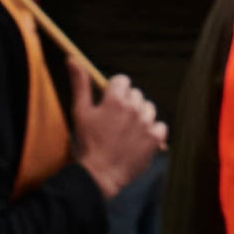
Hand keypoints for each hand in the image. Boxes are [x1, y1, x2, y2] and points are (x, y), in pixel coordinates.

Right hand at [74, 75, 167, 196]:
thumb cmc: (88, 142)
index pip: (123, 80)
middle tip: (116, 120)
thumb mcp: (80, 111)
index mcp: (115, 100)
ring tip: (128, 130)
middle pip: (136, 94)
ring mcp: (146, 124)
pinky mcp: (155, 140)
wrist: (101, 174)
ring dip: (140, 115)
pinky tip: (140, 138)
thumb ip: (80, 83)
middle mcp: (133, 109)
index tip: (109, 102)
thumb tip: (72, 58)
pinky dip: (153, 131)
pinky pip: (161, 126)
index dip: (115, 90)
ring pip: (149, 108)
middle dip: (127, 102)